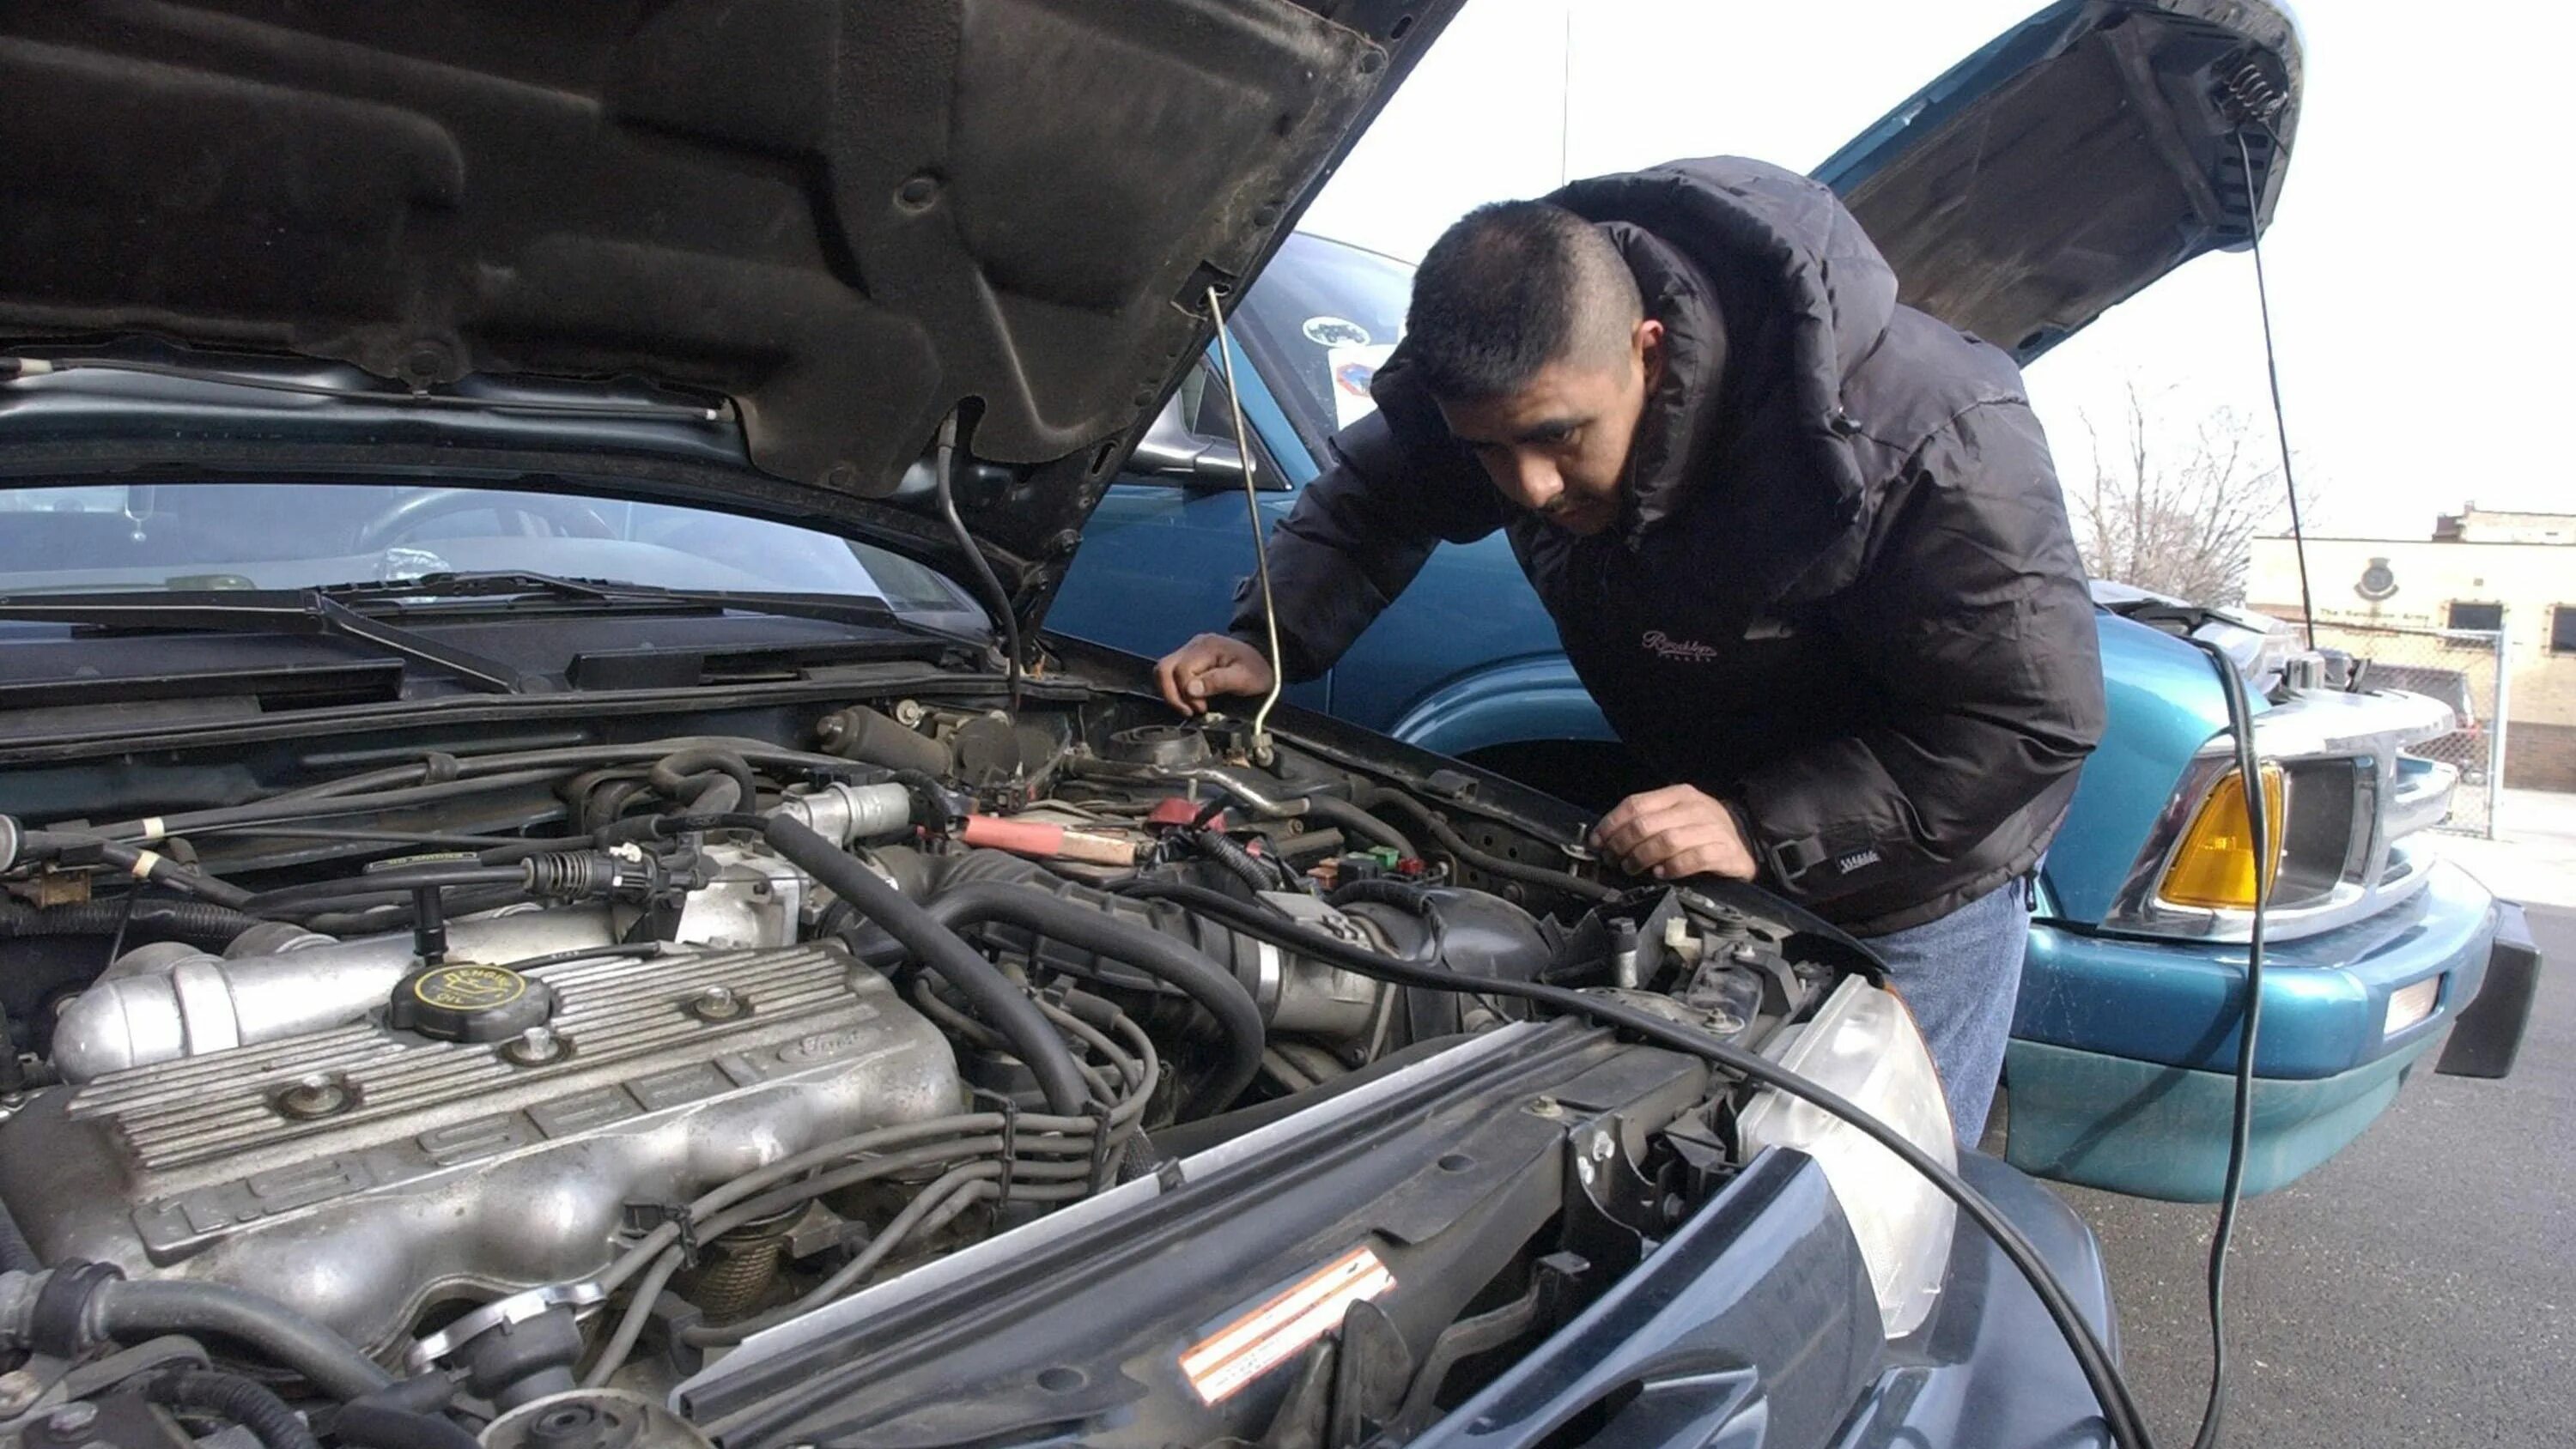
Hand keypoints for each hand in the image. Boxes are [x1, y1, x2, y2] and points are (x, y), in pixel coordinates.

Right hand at [1154, 633, 1275, 715]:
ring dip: (1171, 693)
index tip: (1202, 708)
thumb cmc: (1257, 669)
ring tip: (1189, 706)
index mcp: (1207, 647)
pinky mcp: (1189, 658)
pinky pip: (1170, 673)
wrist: (1264, 657)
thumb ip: (1218, 682)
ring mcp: (1189, 650)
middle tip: (1190, 710)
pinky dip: (1175, 689)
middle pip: (1163, 669)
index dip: (1187, 694)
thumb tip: (1190, 689)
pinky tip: (1190, 699)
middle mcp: (1194, 645)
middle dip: (1172, 695)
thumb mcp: (1245, 678)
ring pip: (1163, 672)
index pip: (1181, 671)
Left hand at [1591, 785, 1758, 881]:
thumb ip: (1647, 820)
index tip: (1598, 842)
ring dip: (1642, 858)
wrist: (1747, 839)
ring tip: (1633, 868)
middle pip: (1646, 825)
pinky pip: (1693, 859)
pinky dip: (1673, 867)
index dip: (1611, 825)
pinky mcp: (1724, 852)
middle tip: (1614, 860)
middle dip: (1622, 845)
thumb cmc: (1702, 830)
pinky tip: (1662, 874)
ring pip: (1666, 841)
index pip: (1635, 804)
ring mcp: (1711, 829)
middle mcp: (1694, 808)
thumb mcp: (1676, 815)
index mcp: (1678, 794)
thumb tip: (1608, 837)